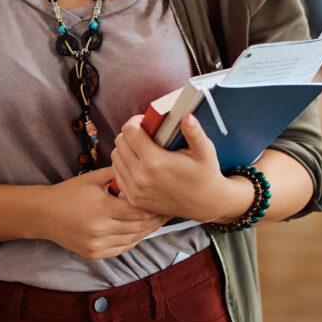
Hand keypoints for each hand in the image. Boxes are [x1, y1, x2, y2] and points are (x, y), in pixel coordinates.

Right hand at [38, 168, 169, 259]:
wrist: (43, 214)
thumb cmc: (70, 192)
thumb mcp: (93, 178)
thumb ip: (118, 173)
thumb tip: (142, 166)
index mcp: (101, 208)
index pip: (138, 210)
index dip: (155, 206)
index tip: (166, 199)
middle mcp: (100, 229)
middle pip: (138, 226)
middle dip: (156, 219)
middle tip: (169, 209)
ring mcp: (96, 244)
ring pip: (133, 239)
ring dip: (148, 231)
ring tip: (160, 220)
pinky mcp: (94, 254)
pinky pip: (122, 248)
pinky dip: (134, 240)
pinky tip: (143, 231)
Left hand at [111, 114, 253, 223]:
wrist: (205, 204)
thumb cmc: (205, 175)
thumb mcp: (205, 151)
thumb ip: (194, 133)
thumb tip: (187, 117)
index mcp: (155, 162)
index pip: (129, 131)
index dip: (136, 121)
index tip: (146, 121)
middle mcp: (141, 177)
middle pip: (120, 142)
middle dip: (130, 133)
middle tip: (144, 132)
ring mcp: (135, 190)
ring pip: (116, 158)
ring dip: (125, 148)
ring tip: (140, 146)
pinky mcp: (134, 199)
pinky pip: (117, 174)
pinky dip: (124, 164)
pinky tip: (138, 161)